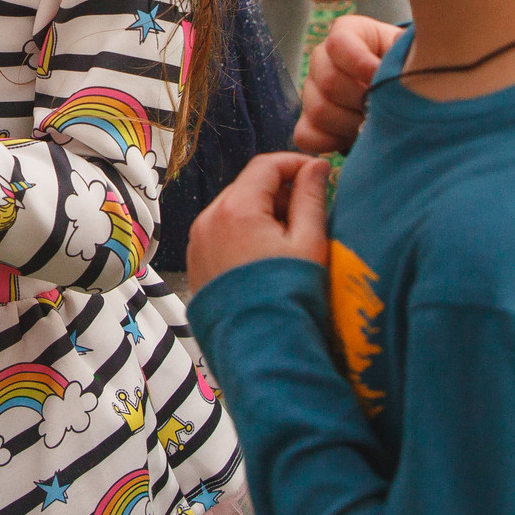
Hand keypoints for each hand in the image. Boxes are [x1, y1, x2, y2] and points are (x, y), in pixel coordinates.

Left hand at [186, 152, 330, 291]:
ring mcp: (197, 242)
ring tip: (289, 238)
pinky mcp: (196, 263)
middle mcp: (208, 220)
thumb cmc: (289, 297)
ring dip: (261, 212)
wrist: (260, 351)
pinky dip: (243, 232)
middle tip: (309, 211)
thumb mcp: (309, 243)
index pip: (265, 166)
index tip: (318, 174)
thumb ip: (312, 197)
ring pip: (233, 209)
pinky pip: (220, 233)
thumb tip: (318, 165)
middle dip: (279, 191)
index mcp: (236, 209)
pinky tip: (266, 255)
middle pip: (247, 187)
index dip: (294, 164)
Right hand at [291, 14, 401, 155]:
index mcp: (347, 33)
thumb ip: (408, 52)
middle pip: (328, 80)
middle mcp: (322, 59)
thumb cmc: (409, 69)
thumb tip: (404, 68)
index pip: (338, 43)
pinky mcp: (308, 120)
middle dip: (362, 100)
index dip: (362, 64)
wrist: (403, 93)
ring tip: (375, 124)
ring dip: (352, 124)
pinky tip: (354, 139)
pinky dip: (331, 142)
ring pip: (319, 110)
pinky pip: (307, 136)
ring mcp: (312, 91)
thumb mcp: (412, 53)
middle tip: (386, 108)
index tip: (385, 79)